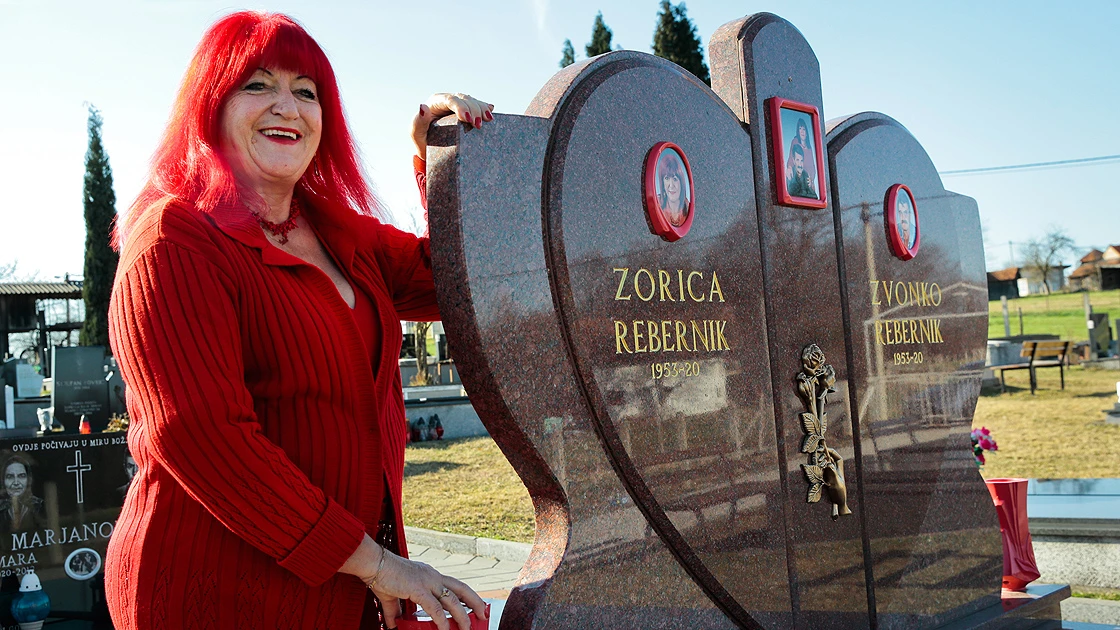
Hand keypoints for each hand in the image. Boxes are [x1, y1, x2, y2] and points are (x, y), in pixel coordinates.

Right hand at [368, 548, 486, 629]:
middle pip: (462, 589)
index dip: (467, 596)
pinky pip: (434, 607)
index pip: (454, 585)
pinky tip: (445, 629)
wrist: (373, 564)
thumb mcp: (393, 598)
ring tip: (467, 628)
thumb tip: (394, 626)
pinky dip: (441, 620)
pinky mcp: (418, 589)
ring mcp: (427, 582)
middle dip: (475, 602)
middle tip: (484, 615)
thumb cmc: (382, 576)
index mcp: (430, 576)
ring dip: (462, 616)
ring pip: (452, 600)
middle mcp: (433, 576)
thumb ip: (396, 613)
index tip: (476, 606)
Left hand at [412, 93, 494, 158]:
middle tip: (478, 125)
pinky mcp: (466, 112)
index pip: (450, 100)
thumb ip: (419, 121)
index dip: (461, 107)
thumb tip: (423, 107)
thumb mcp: (416, 133)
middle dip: (474, 110)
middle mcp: (448, 101)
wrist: (430, 148)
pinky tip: (491, 111)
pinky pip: (477, 106)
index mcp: (436, 102)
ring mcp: (459, 105)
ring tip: (488, 120)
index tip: (467, 119)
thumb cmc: (421, 139)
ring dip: (482, 109)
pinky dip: (485, 108)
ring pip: (472, 101)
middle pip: (464, 98)